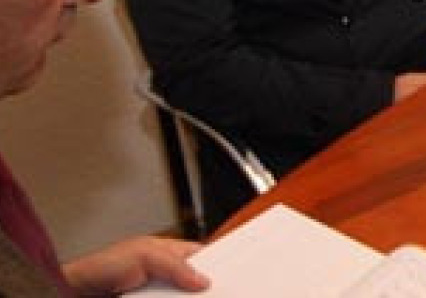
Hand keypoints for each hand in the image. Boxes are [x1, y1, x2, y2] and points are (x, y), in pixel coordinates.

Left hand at [62, 236, 207, 294]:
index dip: (216, 265)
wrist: (73, 293)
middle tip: (217, 295)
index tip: (231, 275)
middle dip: (203, 291)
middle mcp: (164, 275)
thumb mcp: (144, 256)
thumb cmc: (102, 266)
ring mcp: (156, 295)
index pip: (200, 257)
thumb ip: (175, 265)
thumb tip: (202, 280)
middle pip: (194, 285)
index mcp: (168, 253)